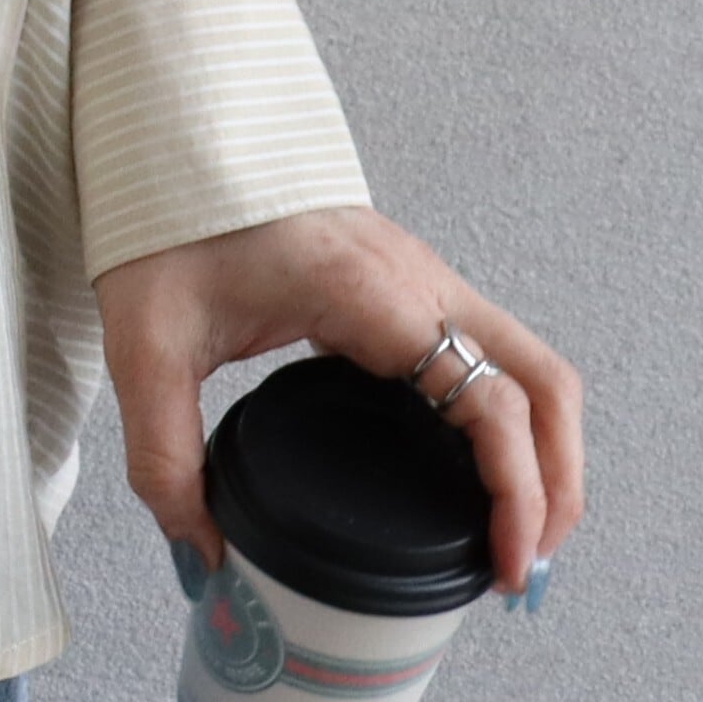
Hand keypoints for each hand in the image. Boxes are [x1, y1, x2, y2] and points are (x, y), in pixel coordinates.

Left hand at [94, 204, 584, 601]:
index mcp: (370, 294)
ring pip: (527, 365)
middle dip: (556, 485)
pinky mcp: (401, 279)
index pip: (490, 400)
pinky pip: (485, 350)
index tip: (505, 566)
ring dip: (543, 450)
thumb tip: (203, 557)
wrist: (168, 134)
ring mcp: (417, 274)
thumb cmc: (161, 220)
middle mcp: (415, 280)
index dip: (518, 494)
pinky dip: (504, 416)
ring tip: (514, 533)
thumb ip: (165, 457)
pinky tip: (472, 468)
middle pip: (544, 385)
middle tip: (522, 567)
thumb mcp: (146, 347)